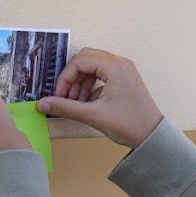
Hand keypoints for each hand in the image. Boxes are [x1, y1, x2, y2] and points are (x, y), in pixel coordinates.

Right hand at [37, 48, 162, 148]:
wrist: (152, 136)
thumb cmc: (129, 124)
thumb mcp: (93, 115)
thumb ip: (66, 107)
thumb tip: (43, 103)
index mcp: (115, 67)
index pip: (79, 61)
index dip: (65, 78)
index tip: (58, 96)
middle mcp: (120, 63)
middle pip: (85, 59)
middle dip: (72, 78)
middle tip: (65, 97)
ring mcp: (123, 70)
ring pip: (92, 67)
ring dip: (80, 83)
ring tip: (76, 103)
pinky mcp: (124, 78)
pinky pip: (101, 75)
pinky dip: (90, 86)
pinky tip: (88, 104)